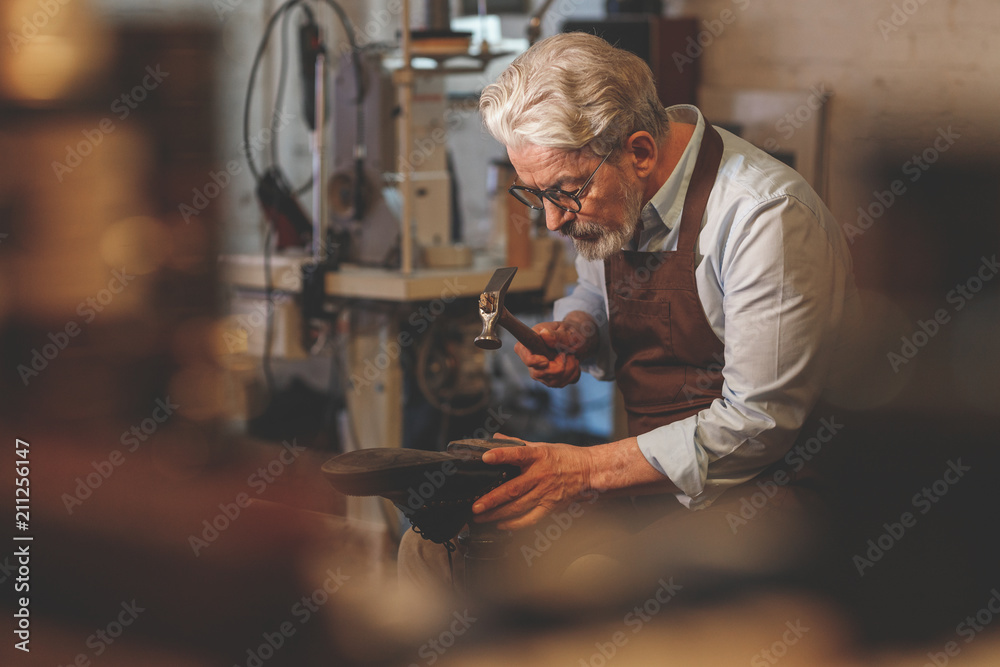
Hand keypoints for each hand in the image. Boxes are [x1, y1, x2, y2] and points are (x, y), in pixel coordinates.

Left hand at [471, 434, 594, 530]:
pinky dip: (514, 524)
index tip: (485, 457)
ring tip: (480, 517)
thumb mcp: (542, 446)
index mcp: (539, 456)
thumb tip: (495, 438)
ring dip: (497, 514)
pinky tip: (501, 525)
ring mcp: (546, 493)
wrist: (589, 471)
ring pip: (518, 507)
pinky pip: (530, 519)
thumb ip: (517, 444)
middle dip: (492, 499)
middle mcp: (541, 475)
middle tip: (474, 506)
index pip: (518, 453)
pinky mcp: (551, 507)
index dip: (501, 455)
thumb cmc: (565, 457)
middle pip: (513, 489)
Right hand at [514, 313, 597, 387]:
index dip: (534, 362)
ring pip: (553, 381)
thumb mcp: (566, 331)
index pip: (525, 357)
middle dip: (559, 366)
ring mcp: (540, 372)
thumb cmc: (569, 333)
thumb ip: (557, 335)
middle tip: (569, 354)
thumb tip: (544, 334)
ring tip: (573, 356)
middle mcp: (532, 359)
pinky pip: (562, 383)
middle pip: (539, 373)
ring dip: (569, 369)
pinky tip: (573, 364)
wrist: (578, 341)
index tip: (546, 361)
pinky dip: (572, 374)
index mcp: (531, 342)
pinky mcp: (549, 380)